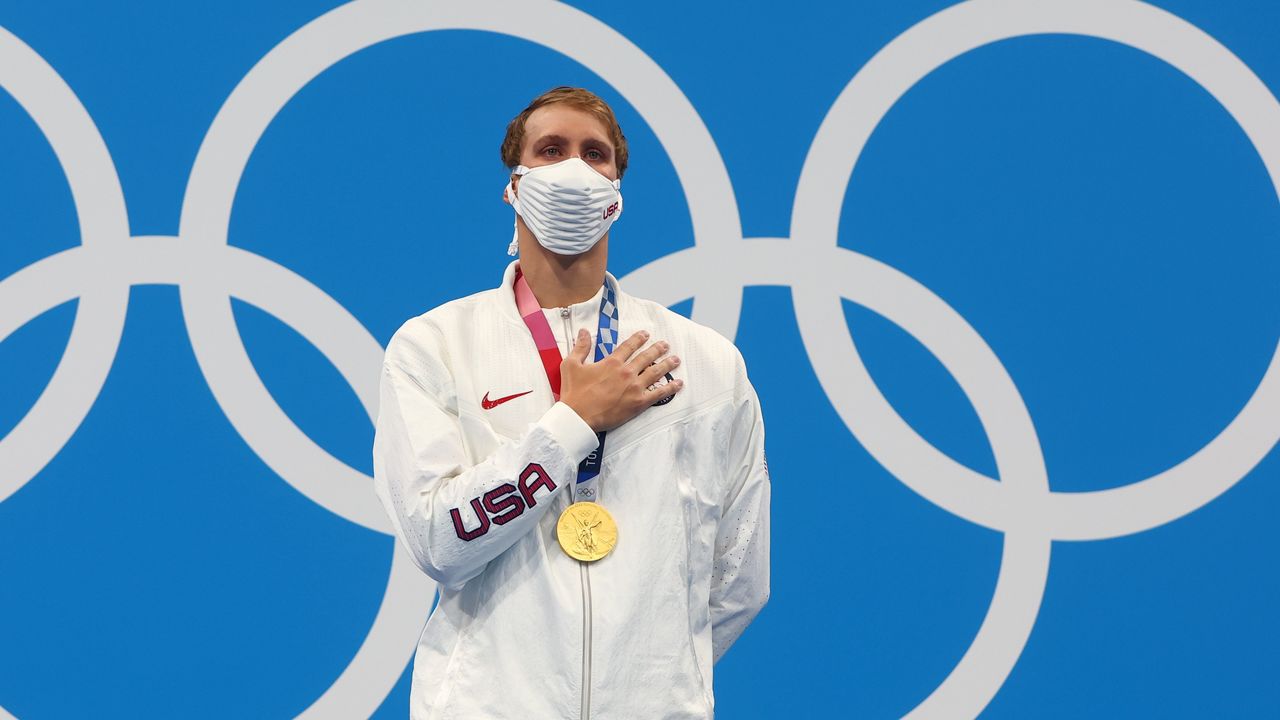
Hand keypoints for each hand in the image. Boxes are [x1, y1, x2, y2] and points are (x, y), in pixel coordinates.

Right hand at [560, 329, 683, 431]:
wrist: (578, 416)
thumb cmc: (574, 392)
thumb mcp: (571, 365)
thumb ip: (580, 347)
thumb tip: (583, 331)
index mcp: (612, 362)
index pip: (629, 346)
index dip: (639, 338)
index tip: (646, 334)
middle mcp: (626, 372)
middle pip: (646, 357)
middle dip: (658, 349)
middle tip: (666, 345)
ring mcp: (634, 388)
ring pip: (656, 372)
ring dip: (667, 365)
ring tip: (676, 360)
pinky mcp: (638, 403)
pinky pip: (658, 394)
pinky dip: (670, 388)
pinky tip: (678, 384)